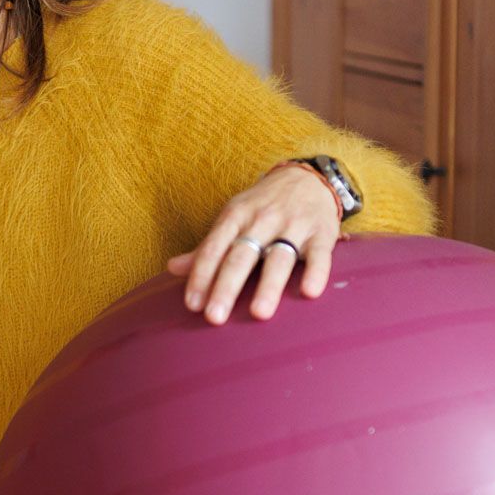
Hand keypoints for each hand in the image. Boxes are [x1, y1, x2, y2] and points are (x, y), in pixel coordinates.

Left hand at [166, 163, 340, 324]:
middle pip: (241, 256)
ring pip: (279, 257)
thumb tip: (172, 269)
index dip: (202, 276)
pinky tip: (309, 292)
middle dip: (226, 287)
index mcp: (236, 216)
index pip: (214, 248)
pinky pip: (320, 254)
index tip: (193, 305)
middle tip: (215, 317)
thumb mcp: (233, 218)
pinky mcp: (322, 233)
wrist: (308, 177)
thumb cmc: (263, 206)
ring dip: (269, 286)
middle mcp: (262, 219)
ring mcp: (293, 225)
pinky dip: (316, 272)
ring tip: (259, 314)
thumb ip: (208, 247)